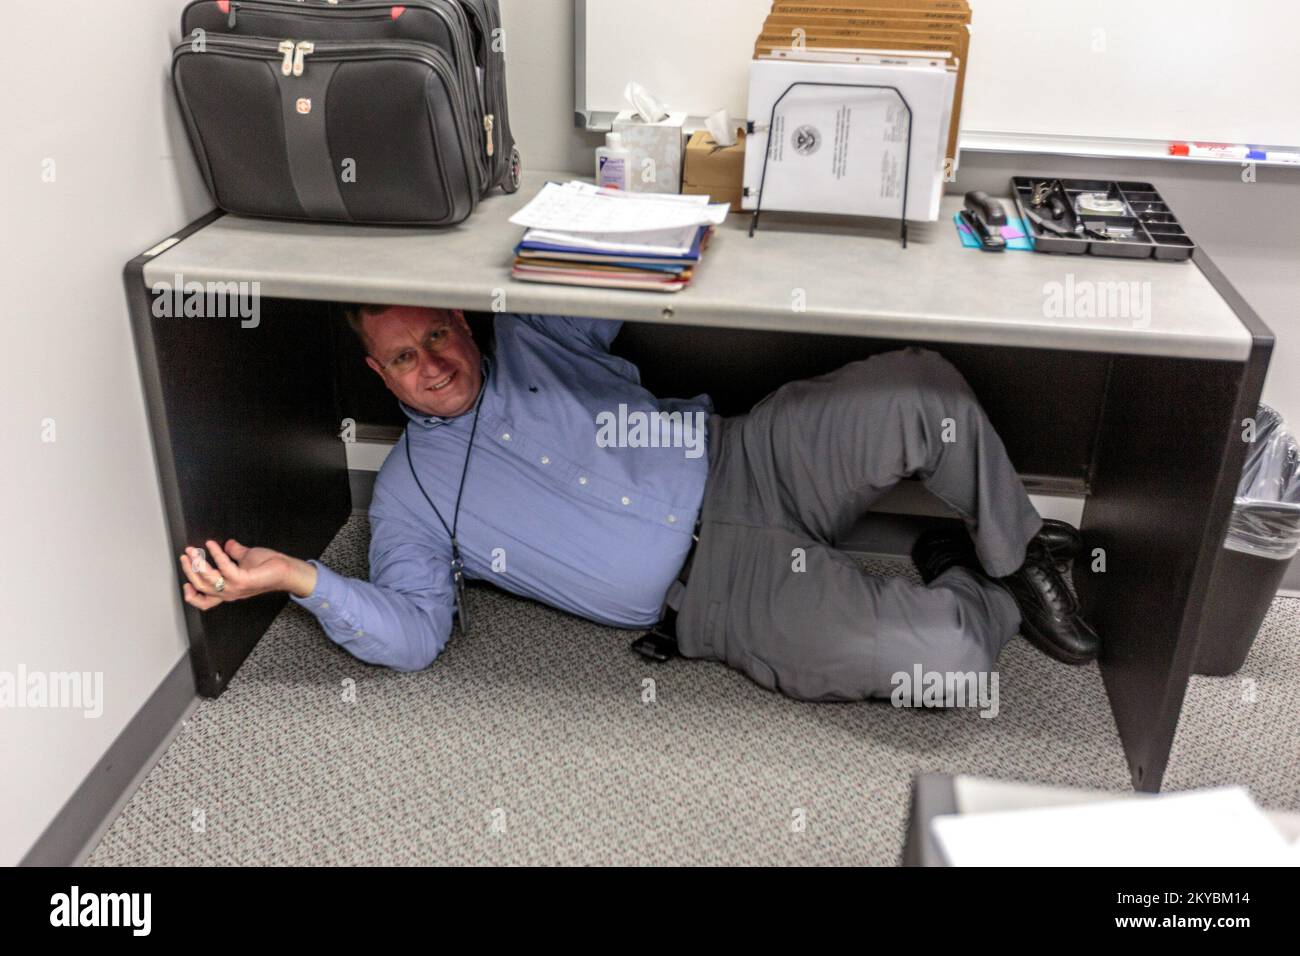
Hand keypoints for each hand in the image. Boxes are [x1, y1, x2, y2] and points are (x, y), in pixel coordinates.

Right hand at [179, 539, 316, 609]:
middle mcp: (230, 593)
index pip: (205, 602)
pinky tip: (213, 545)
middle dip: (189, 570)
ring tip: (193, 550)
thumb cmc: (270, 567)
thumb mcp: (247, 558)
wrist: (287, 570)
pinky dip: (216, 554)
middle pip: (201, 587)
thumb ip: (235, 553)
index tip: (185, 583)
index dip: (191, 596)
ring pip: (207, 579)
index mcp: (229, 591)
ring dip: (197, 563)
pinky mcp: (243, 580)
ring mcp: (236, 588)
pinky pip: (224, 567)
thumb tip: (228, 544)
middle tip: (185, 555)